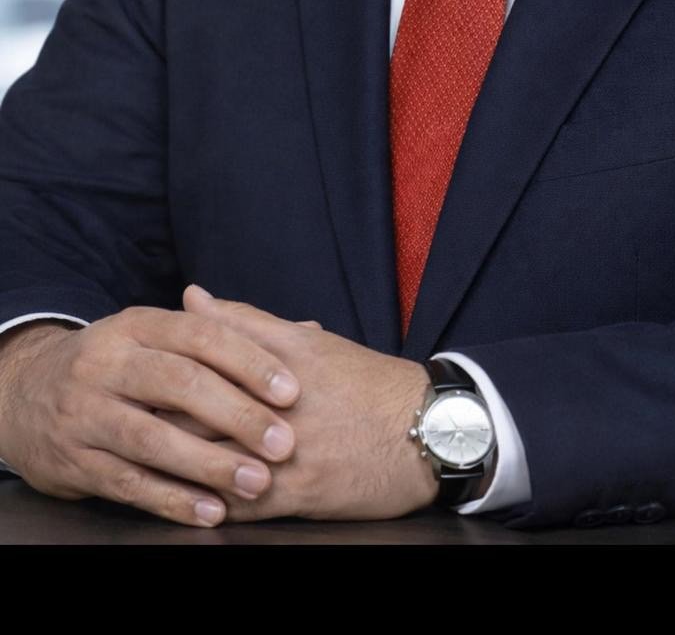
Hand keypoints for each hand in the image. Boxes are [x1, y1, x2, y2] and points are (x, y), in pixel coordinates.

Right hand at [0, 304, 302, 526]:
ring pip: (153, 439)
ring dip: (209, 464)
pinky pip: (127, 484)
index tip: (292, 389)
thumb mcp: (159, 336)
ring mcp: (85, 413)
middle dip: (237, 415)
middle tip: (284, 442)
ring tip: (257, 482)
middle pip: (179, 385)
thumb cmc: (120, 364)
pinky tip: (211, 512)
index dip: (248, 361)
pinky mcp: (73, 460)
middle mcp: (107, 362)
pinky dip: (172, 500)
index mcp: (136, 324)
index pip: (199, 336)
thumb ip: (229, 334)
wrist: (28, 394)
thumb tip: (308, 331)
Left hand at [155, 286, 439, 521]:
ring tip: (137, 460)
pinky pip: (239, 503)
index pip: (205, 359)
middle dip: (157, 416)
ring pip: (212, 460)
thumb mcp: (310, 340)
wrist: (428, 431)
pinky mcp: (300, 495)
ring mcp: (288, 454)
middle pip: (199, 411)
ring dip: (172, 463)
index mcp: (281, 360)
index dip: (160, 368)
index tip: (128, 370)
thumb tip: (192, 295)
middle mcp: (280, 405)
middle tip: (121, 415)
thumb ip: (246, 319)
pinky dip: (205, 502)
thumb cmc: (367, 383)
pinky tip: (180, 502)